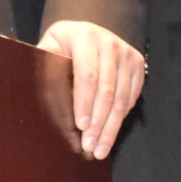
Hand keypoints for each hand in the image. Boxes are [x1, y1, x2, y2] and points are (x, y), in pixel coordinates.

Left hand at [38, 21, 144, 159]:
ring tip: (100, 149)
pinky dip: (120, 118)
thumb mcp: (49, 49)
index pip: (88, 75)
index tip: (81, 126)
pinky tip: (110, 133)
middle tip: (90, 146)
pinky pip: (131, 98)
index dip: (84, 103)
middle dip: (98, 123)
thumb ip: (46, 70)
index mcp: (85, 38)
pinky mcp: (137, 64)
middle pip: (107, 91)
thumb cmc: (62, 46)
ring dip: (111, 127)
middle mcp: (110, 43)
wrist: (85, 32)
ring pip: (122, 99)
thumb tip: (43, 99)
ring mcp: (126, 54)